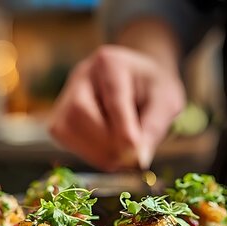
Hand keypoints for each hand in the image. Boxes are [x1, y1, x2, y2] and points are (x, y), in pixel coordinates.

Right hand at [48, 45, 184, 170]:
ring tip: (123, 159)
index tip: (137, 156)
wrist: (138, 82)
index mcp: (110, 62)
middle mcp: (81, 75)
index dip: (123, 129)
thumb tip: (138, 160)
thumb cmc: (153, 90)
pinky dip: (88, 154)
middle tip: (131, 161)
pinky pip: (66, 139)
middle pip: (80, 111)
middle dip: (106, 143)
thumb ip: (154, 127)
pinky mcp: (59, 117)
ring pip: (67, 128)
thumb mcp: (166, 102)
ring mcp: (65, 96)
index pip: (113, 97)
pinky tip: (108, 153)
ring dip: (96, 152)